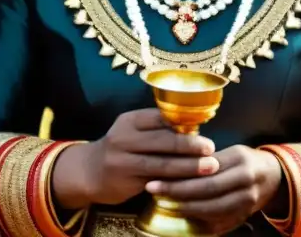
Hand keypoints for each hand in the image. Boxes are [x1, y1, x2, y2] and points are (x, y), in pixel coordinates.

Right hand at [52, 108, 218, 208]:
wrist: (89, 172)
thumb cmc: (121, 148)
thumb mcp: (132, 132)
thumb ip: (156, 129)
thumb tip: (194, 128)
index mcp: (129, 120)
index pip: (160, 117)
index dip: (184, 123)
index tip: (205, 126)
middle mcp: (123, 138)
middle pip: (163, 140)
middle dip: (190, 145)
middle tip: (211, 148)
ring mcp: (123, 161)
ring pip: (162, 163)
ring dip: (189, 166)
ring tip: (209, 167)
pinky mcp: (126, 182)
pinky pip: (156, 181)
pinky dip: (176, 181)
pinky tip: (192, 183)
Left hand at [147, 145, 282, 233]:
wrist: (273, 178)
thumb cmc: (244, 161)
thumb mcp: (230, 152)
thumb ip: (206, 158)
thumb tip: (173, 160)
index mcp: (239, 159)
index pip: (206, 168)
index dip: (181, 173)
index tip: (158, 173)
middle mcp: (245, 180)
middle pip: (207, 189)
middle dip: (178, 191)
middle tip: (154, 189)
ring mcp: (246, 201)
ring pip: (212, 208)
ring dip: (185, 207)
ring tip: (163, 203)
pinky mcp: (244, 216)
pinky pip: (219, 222)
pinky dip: (198, 220)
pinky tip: (180, 215)